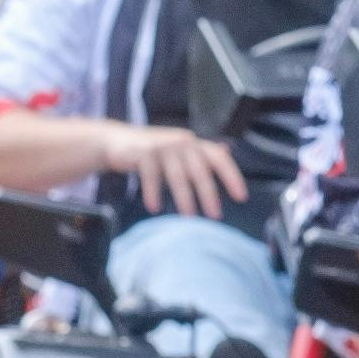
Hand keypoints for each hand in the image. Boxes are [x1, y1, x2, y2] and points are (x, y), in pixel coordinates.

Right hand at [100, 121, 245, 218]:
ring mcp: (162, 146)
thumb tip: (226, 152)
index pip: (219, 158)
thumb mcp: (179, 150)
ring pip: (177, 175)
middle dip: (209, 194)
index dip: (232, 176)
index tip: (241, 197)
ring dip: (184, 197)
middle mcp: (182, 142)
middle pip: (199, 170)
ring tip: (189, 216)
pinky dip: (153, 193)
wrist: (117, 141)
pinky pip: (150, 176)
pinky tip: (154, 208)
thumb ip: (200, 154)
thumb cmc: (154, 151)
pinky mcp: (143, 152)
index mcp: (194, 144)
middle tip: (216, 215)